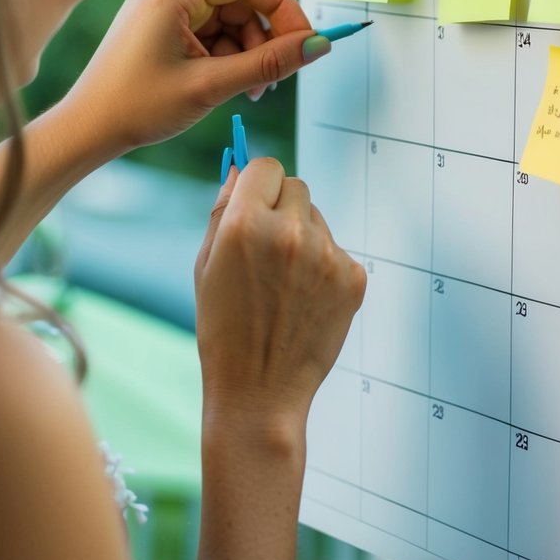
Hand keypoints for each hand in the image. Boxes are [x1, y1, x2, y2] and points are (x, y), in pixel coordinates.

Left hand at [62, 0, 326, 159]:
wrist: (86, 131)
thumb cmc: (136, 109)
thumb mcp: (211, 86)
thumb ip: (269, 64)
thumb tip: (318, 46)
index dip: (282, 6)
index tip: (303, 41)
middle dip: (265, 37)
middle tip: (275, 79)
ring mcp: (162, 7)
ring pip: (229, 18)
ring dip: (248, 51)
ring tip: (249, 91)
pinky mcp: (161, 25)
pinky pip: (210, 30)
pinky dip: (227, 55)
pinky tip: (227, 84)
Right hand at [194, 158, 366, 429]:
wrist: (259, 393)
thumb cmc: (223, 329)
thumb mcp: (206, 265)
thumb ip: (222, 210)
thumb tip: (238, 168)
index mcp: (246, 224)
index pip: (266, 166)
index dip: (258, 183)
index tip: (256, 200)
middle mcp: (290, 232)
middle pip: (296, 186)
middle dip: (281, 207)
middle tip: (267, 246)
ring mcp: (326, 255)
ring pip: (318, 220)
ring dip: (303, 238)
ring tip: (283, 285)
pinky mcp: (353, 277)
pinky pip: (337, 251)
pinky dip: (324, 268)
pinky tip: (304, 301)